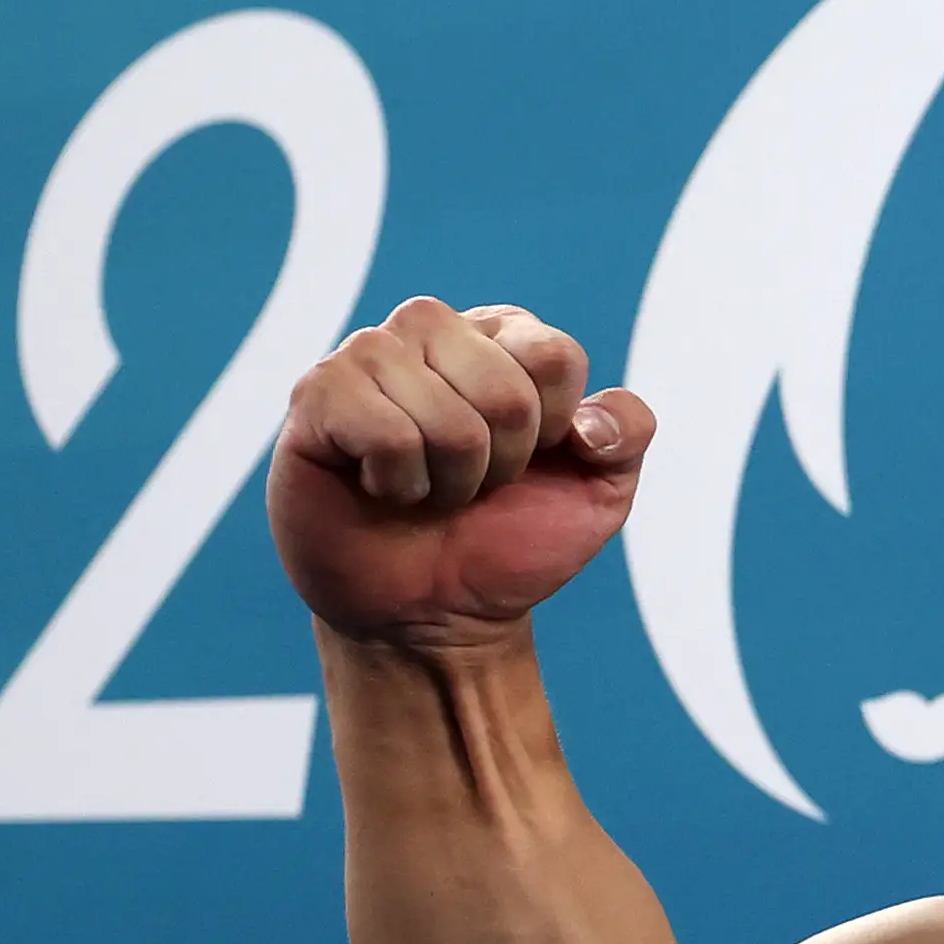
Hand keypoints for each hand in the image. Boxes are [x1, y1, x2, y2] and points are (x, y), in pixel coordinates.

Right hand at [268, 296, 655, 649]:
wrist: (435, 613)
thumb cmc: (510, 540)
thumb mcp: (599, 493)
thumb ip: (626, 434)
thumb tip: (590, 421)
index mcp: (503, 335)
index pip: (554, 356)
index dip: (553, 431)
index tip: (531, 461)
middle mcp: (434, 330)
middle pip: (505, 389)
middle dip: (503, 463)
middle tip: (471, 484)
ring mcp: (369, 355)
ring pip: (445, 415)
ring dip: (450, 479)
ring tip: (427, 488)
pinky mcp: (316, 394)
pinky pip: (384, 432)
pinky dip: (399, 483)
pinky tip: (382, 487)